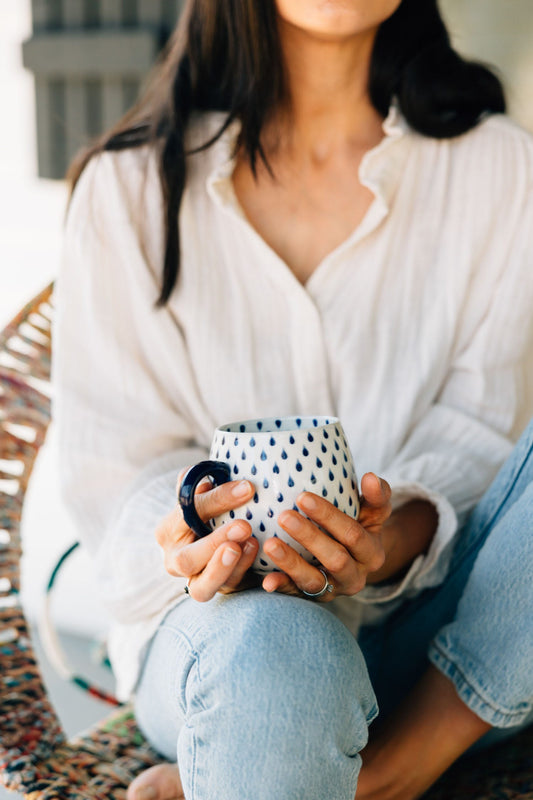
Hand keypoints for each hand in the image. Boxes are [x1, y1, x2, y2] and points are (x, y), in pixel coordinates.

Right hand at [155, 470, 259, 601]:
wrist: (212, 536)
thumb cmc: (208, 510)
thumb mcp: (202, 494)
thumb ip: (202, 488)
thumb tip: (207, 480)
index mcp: (168, 530)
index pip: (186, 514)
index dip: (215, 501)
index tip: (247, 488)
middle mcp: (175, 561)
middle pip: (187, 560)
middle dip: (214, 543)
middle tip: (243, 526)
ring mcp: (195, 580)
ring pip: (202, 587)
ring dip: (227, 566)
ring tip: (250, 543)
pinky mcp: (218, 590)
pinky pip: (227, 587)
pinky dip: (242, 570)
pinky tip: (256, 551)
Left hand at [261, 472, 390, 599]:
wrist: (356, 562)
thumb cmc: (360, 526)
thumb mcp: (374, 512)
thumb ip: (376, 495)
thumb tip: (371, 477)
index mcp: (372, 553)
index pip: (352, 534)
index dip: (329, 516)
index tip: (302, 497)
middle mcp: (356, 576)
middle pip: (335, 559)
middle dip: (309, 537)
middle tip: (283, 516)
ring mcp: (334, 590)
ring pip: (314, 581)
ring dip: (291, 564)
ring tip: (270, 545)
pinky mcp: (314, 599)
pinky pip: (297, 595)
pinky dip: (282, 587)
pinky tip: (266, 580)